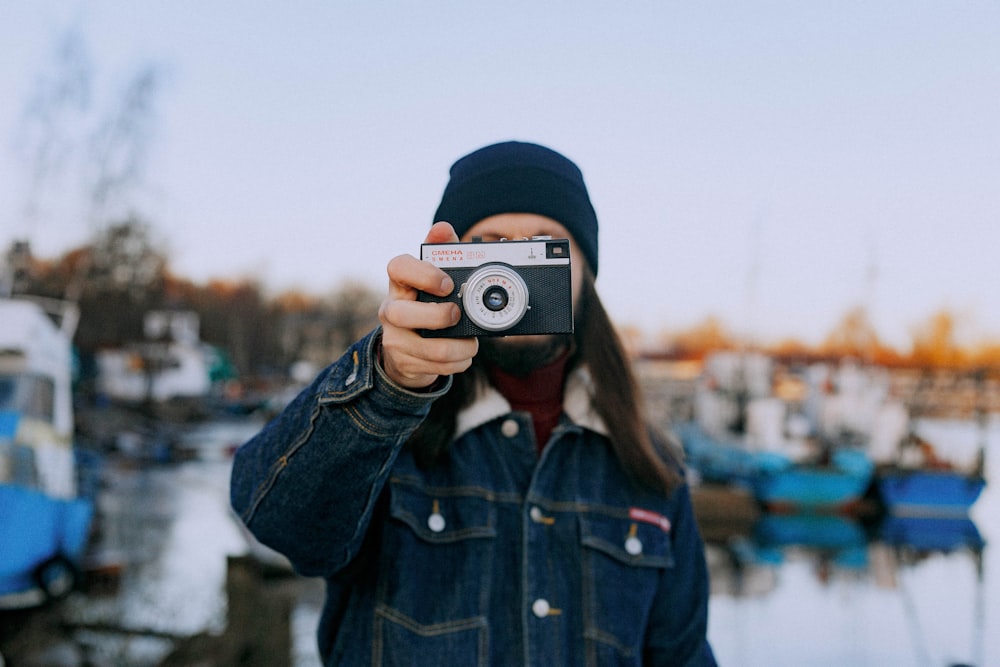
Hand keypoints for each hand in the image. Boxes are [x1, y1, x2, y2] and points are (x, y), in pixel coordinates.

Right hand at [378, 222, 478, 387]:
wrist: (409, 348)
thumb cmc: (427, 304)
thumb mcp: (435, 280)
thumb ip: (442, 252)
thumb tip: (442, 228)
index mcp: (400, 283)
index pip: (397, 267)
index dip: (423, 274)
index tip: (447, 283)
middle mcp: (391, 310)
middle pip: (402, 314)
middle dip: (438, 317)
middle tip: (457, 315)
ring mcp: (394, 338)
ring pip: (426, 348)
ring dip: (459, 347)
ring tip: (471, 342)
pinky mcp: (404, 362)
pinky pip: (436, 367)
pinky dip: (458, 362)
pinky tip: (463, 356)